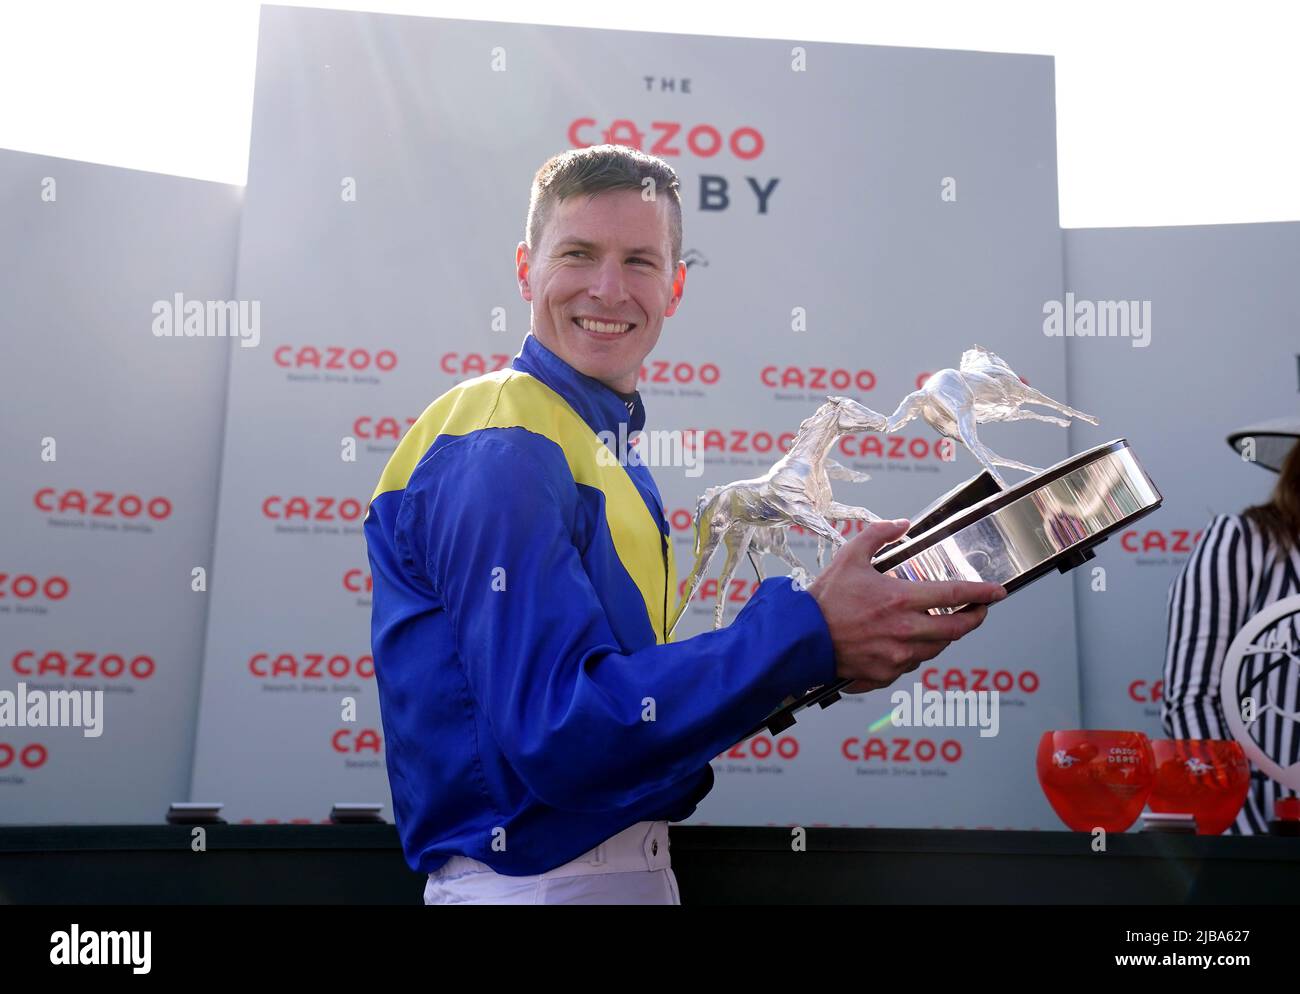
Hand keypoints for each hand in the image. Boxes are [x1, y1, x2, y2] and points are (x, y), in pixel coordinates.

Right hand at [807, 518, 1006, 692]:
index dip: (981, 593)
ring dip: (946, 635)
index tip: (997, 592)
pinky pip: (912, 664)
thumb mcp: (850, 556)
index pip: (954, 595)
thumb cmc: (824, 600)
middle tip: (979, 611)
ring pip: (937, 648)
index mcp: (900, 599)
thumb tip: (901, 524)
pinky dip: (917, 652)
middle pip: (956, 628)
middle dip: (974, 619)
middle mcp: (905, 630)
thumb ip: (878, 535)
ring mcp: (896, 655)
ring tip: (944, 624)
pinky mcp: (885, 673)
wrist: (801, 637)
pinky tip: (910, 642)